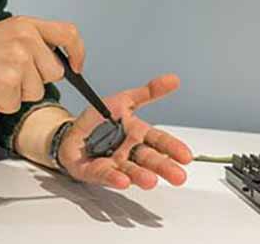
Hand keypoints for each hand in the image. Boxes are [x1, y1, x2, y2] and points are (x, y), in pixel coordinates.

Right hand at [0, 16, 84, 111]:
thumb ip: (27, 44)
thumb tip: (54, 63)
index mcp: (23, 25)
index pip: (68, 34)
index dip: (77, 53)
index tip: (76, 67)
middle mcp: (24, 39)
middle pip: (54, 73)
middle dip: (34, 82)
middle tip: (4, 76)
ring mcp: (18, 60)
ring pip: (37, 92)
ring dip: (15, 94)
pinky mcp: (8, 83)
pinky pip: (16, 105)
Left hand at [57, 74, 192, 188]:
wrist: (72, 132)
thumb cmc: (99, 120)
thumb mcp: (124, 100)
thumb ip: (148, 92)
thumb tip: (173, 79)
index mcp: (138, 134)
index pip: (159, 141)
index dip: (173, 148)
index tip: (186, 156)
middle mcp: (129, 151)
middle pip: (149, 159)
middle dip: (163, 167)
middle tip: (178, 176)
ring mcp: (114, 162)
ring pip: (130, 170)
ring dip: (141, 176)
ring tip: (151, 180)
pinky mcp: (96, 171)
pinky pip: (105, 173)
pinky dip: (114, 177)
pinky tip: (123, 180)